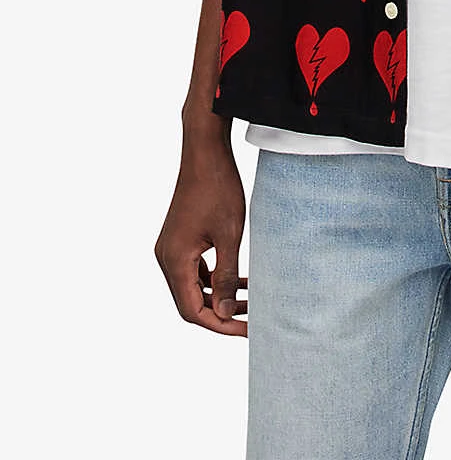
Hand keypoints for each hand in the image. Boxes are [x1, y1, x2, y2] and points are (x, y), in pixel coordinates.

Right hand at [155, 135, 248, 336]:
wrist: (205, 152)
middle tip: (251, 319)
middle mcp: (166, 257)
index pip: (192, 310)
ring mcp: (171, 247)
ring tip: (250, 301)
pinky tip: (238, 279)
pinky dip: (214, 278)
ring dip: (218, 295)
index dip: (219, 325)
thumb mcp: (230, 235)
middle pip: (190, 301)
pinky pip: (194, 268)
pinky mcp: (179, 238)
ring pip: (193, 286)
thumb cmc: (218, 189)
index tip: (246, 331)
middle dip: (220, 313)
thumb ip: (226, 276)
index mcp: (175, 260)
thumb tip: (223, 312)